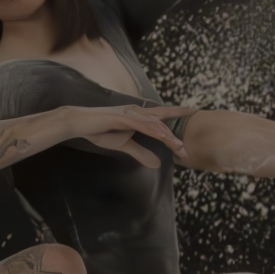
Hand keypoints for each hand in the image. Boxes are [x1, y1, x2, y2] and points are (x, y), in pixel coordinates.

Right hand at [69, 104, 195, 166]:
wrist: (79, 124)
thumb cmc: (99, 131)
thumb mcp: (123, 145)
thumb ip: (140, 152)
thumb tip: (157, 163)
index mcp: (139, 116)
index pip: (163, 115)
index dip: (179, 111)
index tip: (195, 110)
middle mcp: (137, 112)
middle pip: (162, 121)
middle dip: (175, 134)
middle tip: (186, 149)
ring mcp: (130, 114)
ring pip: (154, 124)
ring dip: (167, 136)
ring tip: (179, 147)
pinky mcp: (121, 118)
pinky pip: (140, 124)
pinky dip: (152, 130)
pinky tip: (161, 136)